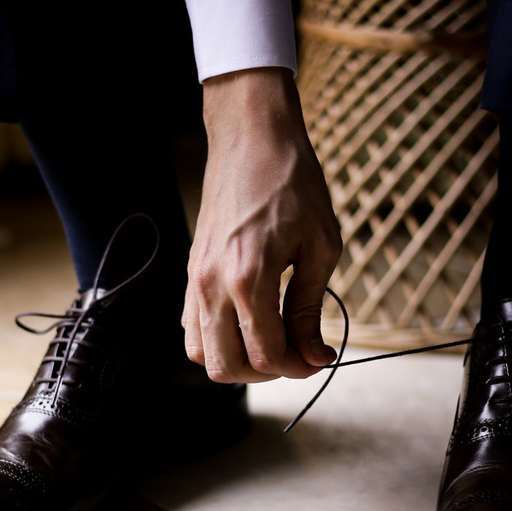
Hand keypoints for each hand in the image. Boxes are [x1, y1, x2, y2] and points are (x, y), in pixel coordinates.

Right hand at [183, 68, 342, 382]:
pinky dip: (218, 339)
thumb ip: (311, 308)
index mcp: (249, 279)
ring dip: (238, 360)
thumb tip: (316, 356)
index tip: (322, 356)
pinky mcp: (189, 272)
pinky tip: (251, 322)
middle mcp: (212, 285)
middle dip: (268, 372)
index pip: (266, 356)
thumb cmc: (293, 184)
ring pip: (201, 354)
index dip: (300, 366)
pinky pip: (191, 328)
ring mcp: (194, 280)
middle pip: (227, 367)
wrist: (252, 138)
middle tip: (298, 352)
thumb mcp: (320, 247)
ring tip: (273, 340)